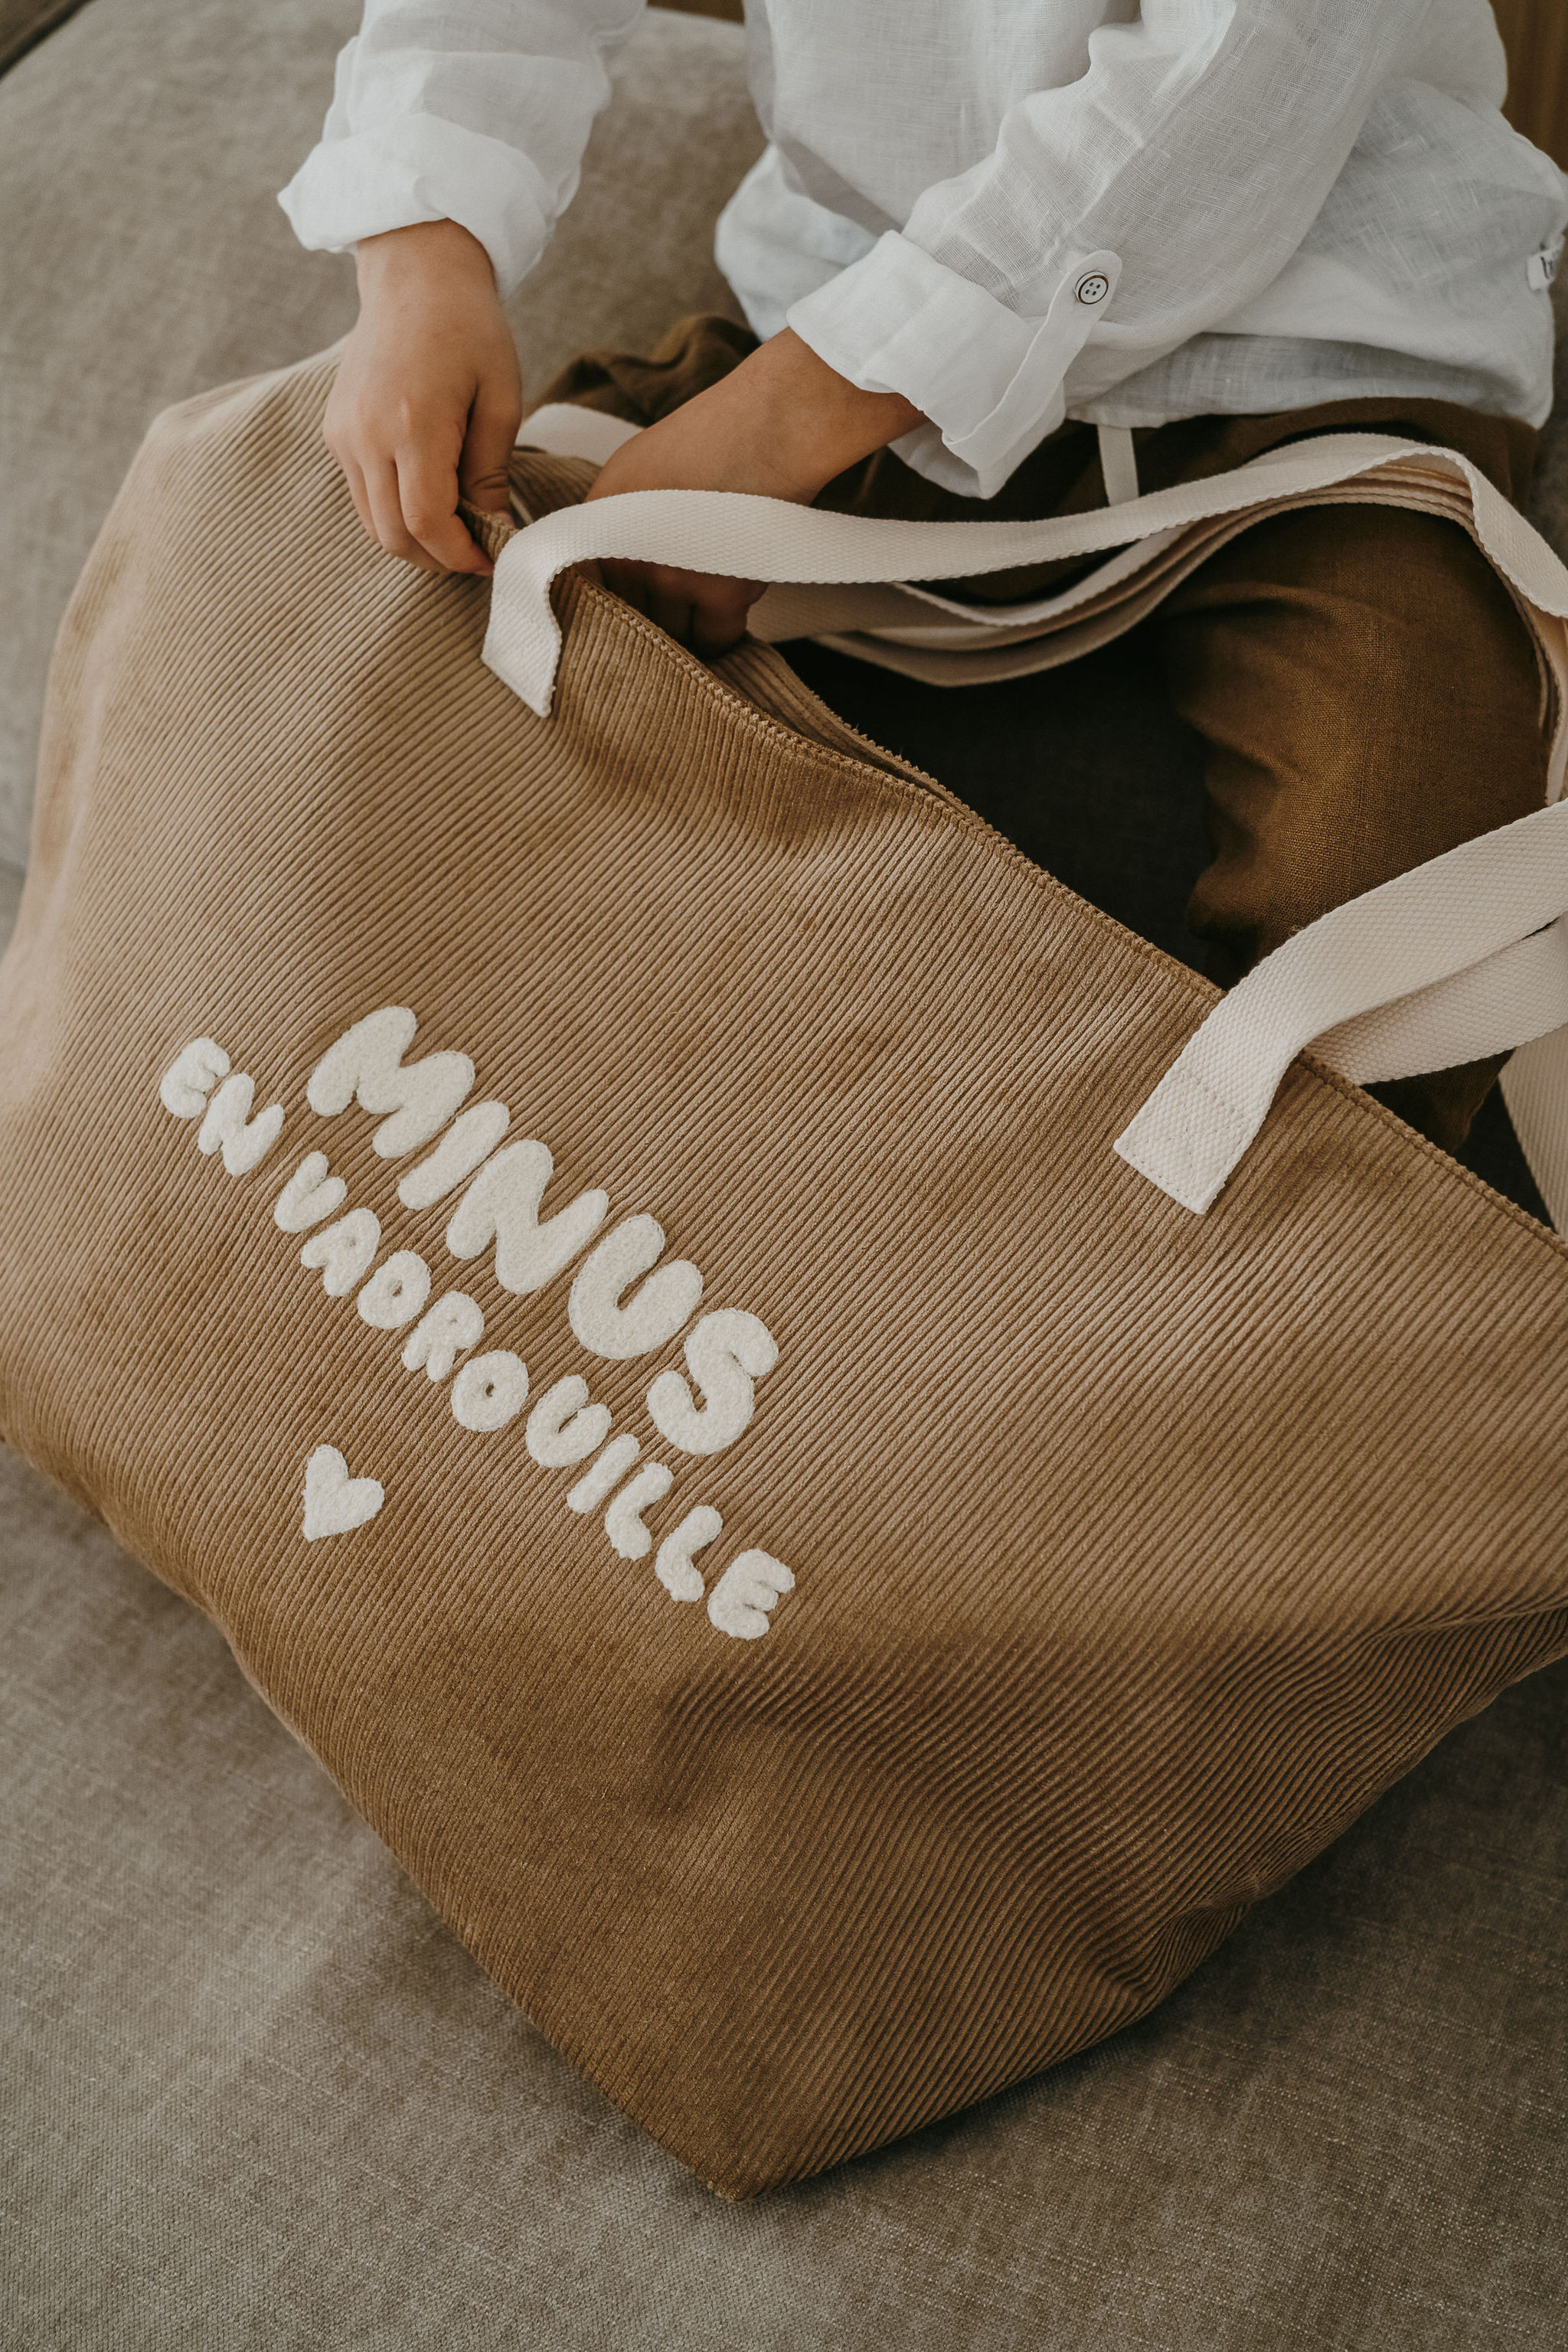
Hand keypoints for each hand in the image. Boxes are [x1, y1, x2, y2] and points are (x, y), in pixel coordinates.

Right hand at [325, 219, 522, 578]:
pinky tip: (427, 500)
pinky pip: (361, 495)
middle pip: (394, 534)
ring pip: (372, 524)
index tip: (490, 559)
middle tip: (476, 555)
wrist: (415, 276)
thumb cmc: (470, 330)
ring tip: (455, 533)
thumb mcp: (501, 400)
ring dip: (414, 542)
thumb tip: (493, 529)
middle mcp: (367, 434)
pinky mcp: (335, 431)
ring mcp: (344, 434)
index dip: (460, 555)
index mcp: (413, 423)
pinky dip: (393, 513)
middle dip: (438, 559)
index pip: (427, 522)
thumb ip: (491, 472)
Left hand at [581, 328, 920, 655]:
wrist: (767, 428)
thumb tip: (603, 568)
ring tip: (706, 600)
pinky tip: (727, 611)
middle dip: (651, 618)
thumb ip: (612, 518)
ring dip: (688, 626)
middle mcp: (629, 554)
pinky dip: (721, 636)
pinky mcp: (721, 595)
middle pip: (632, 620)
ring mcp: (674, 578)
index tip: (625, 611)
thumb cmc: (709, 438)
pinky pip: (713, 641)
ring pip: (672, 636)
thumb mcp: (634, 467)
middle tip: (673, 607)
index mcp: (600, 520)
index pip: (586, 592)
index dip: (609, 606)